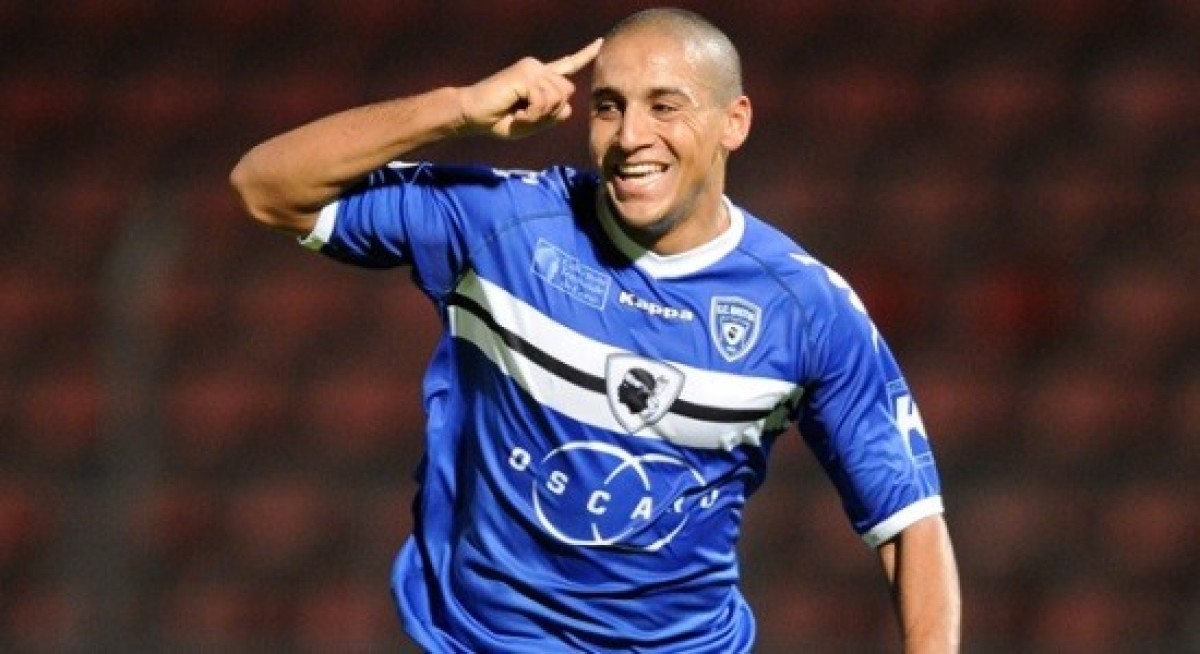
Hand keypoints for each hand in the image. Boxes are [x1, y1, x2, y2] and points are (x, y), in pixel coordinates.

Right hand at [457, 39, 601, 139]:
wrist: (471, 115)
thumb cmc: (497, 120)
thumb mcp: (531, 124)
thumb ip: (552, 117)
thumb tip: (568, 108)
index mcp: (539, 77)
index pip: (567, 64)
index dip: (585, 55)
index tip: (601, 42)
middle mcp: (537, 68)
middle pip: (568, 92)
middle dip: (552, 112)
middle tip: (527, 118)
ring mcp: (531, 69)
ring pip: (558, 98)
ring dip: (540, 115)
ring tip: (519, 114)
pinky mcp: (525, 75)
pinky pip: (544, 101)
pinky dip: (532, 115)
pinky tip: (517, 113)